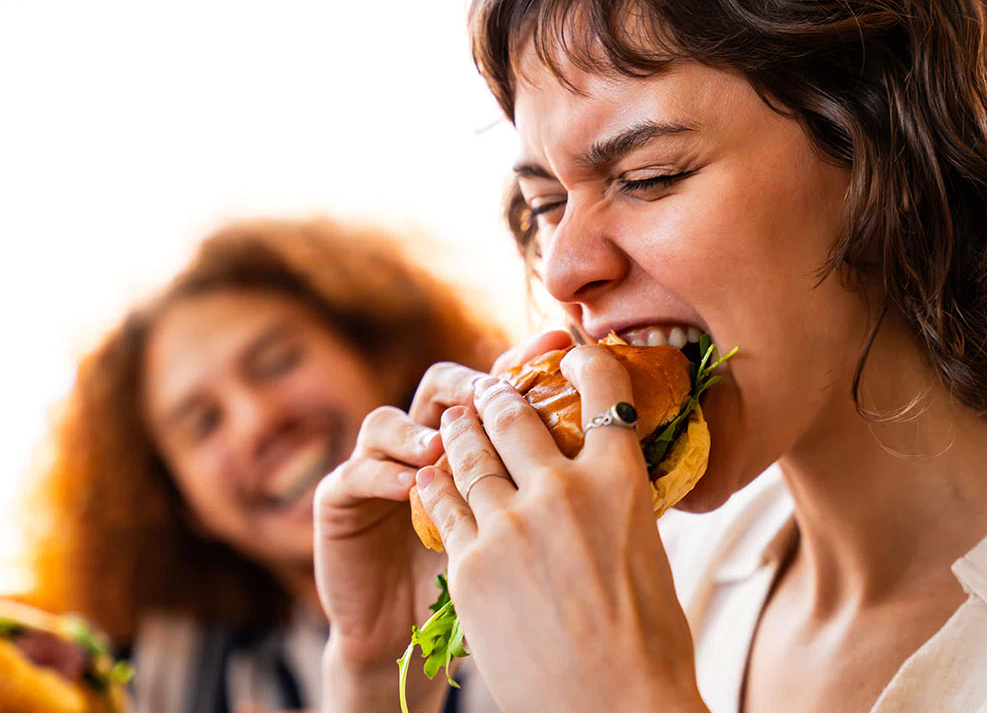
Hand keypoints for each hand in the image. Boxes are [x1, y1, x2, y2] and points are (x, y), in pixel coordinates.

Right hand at [313, 331, 571, 711]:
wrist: (416, 643)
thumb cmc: (488, 592)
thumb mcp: (532, 539)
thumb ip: (566, 493)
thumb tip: (645, 456)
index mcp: (477, 444)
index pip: (499, 385)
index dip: (526, 360)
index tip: (562, 343)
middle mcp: (426, 443)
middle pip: (445, 387)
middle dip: (474, 386)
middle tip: (497, 393)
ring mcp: (380, 470)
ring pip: (387, 421)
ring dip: (419, 427)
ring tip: (446, 443)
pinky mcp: (341, 504)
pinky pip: (355, 474)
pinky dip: (382, 474)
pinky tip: (413, 487)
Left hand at [413, 345, 706, 712]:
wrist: (615, 706)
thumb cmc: (649, 640)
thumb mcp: (647, 552)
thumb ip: (614, 505)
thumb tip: (599, 484)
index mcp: (620, 480)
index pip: (602, 392)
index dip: (582, 362)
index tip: (569, 354)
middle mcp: (562, 489)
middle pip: (516, 416)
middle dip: (498, 395)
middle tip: (488, 389)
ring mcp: (510, 525)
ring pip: (470, 455)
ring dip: (460, 432)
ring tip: (454, 420)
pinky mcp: (470, 564)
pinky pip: (445, 507)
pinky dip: (437, 485)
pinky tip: (431, 476)